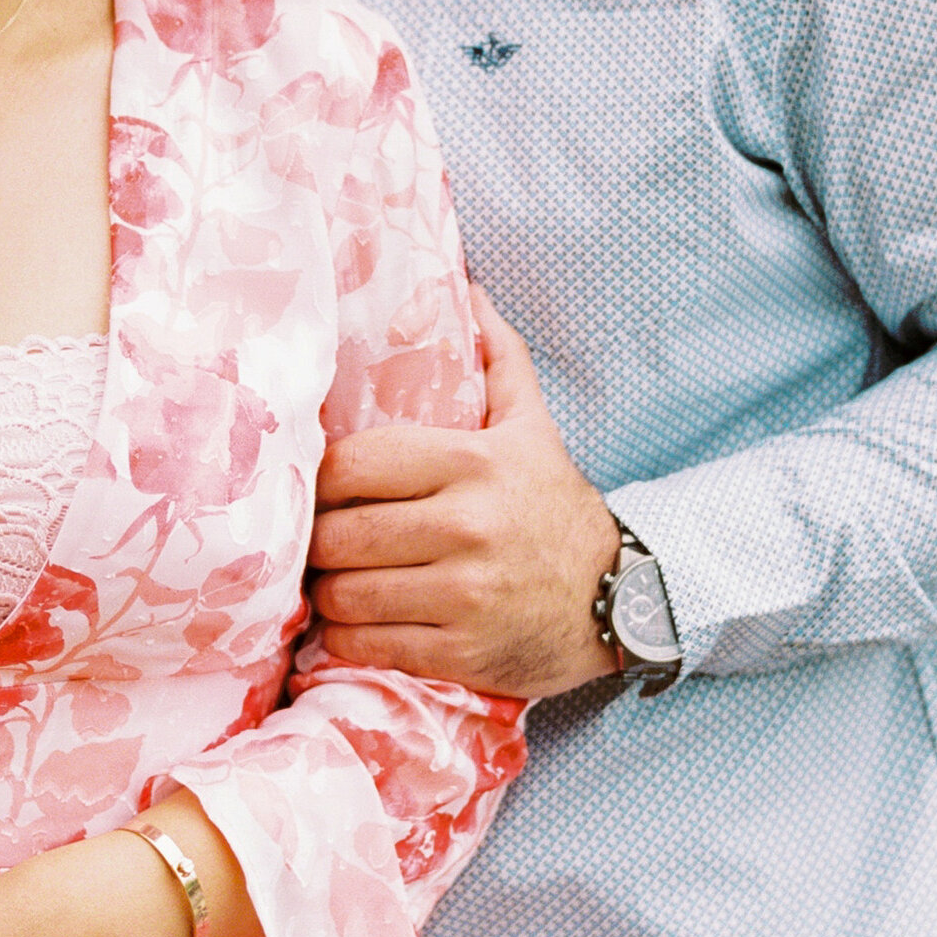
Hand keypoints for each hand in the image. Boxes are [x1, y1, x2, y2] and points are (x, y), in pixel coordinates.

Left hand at [308, 288, 621, 700]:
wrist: (620, 600)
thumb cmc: (554, 506)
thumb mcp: (533, 426)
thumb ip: (499, 356)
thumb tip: (468, 284)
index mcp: (471, 463)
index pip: (349, 466)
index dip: (318, 480)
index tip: (318, 490)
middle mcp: (466, 527)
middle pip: (336, 534)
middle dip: (316, 541)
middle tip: (318, 541)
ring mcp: (464, 595)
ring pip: (344, 594)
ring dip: (324, 593)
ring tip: (332, 582)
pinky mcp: (462, 652)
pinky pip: (368, 645)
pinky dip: (345, 638)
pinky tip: (353, 623)